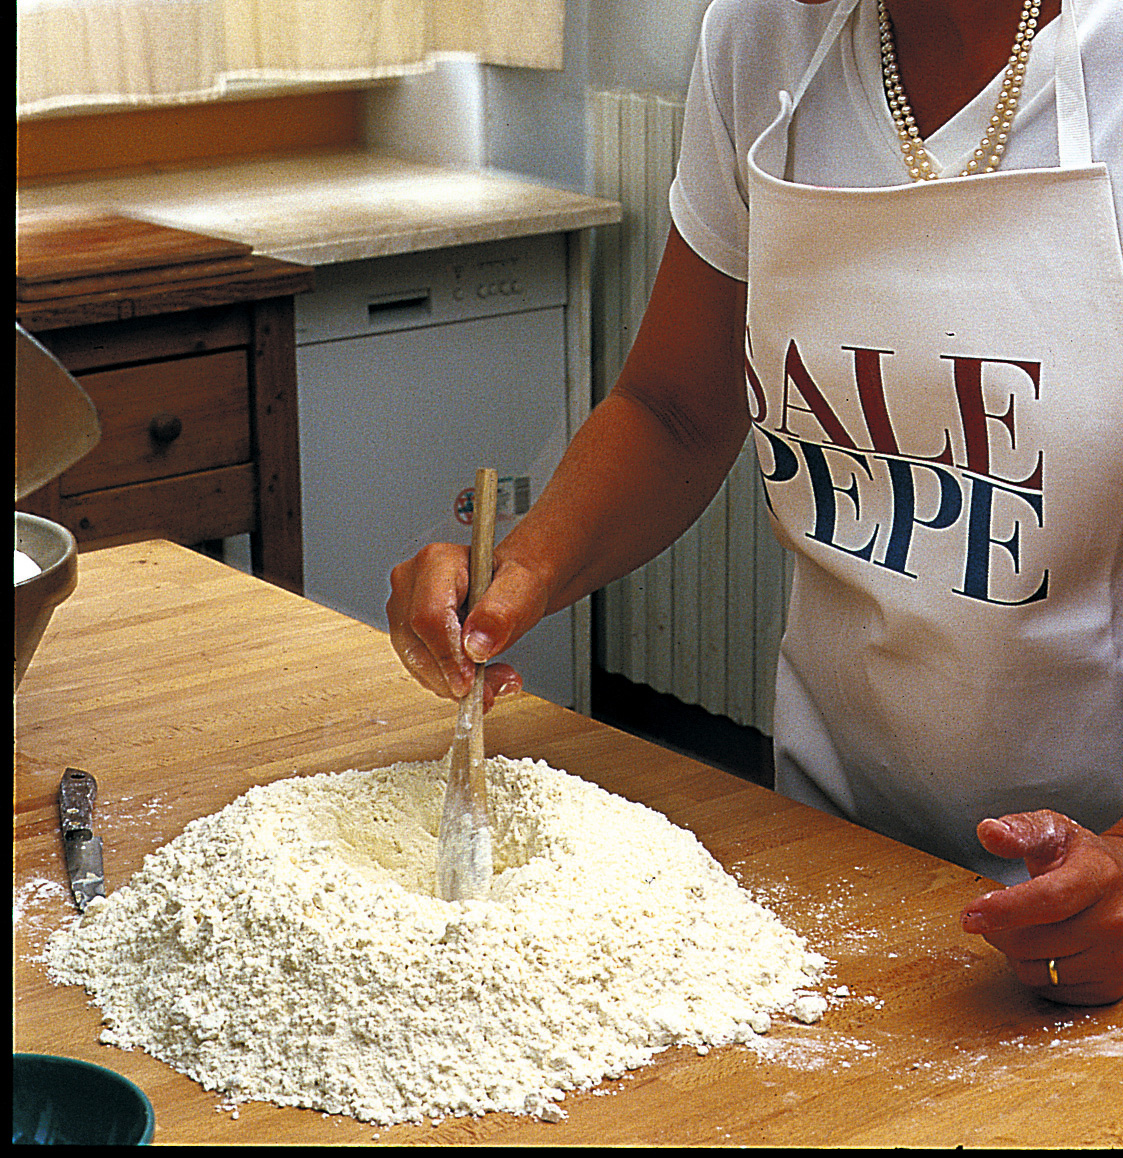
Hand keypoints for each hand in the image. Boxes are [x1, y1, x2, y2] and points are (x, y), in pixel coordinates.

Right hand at [386, 542, 546, 707]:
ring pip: (416, 662)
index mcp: (436, 561)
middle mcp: (409, 582)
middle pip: (417, 644)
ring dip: (454, 684)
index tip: (470, 682)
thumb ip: (500, 614)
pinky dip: (450, 682)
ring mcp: (402, 608)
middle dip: (454, 677)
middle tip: (490, 690)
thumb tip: (475, 647)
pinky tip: (478, 679)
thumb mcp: (521, 591)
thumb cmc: (513, 584)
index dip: (448, 656)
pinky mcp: (405, 633)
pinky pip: (420, 669)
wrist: (510, 590)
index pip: (430, 617)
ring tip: (493, 683)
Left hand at [960, 810, 1122, 1005]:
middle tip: (996, 913)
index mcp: (1099, 877)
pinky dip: (1037, 972)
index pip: (1047, 901)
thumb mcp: (1056, 833)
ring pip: (1037, 971)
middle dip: (999, 930)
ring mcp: (1117, 958)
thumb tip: (989, 831)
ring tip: (1025, 927)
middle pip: (1032, 942)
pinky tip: (1044, 948)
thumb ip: (1020, 831)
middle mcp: (1115, 921)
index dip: (1003, 910)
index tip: (971, 916)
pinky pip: (1053, 990)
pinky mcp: (1112, 985)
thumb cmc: (1085, 859)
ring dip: (1016, 953)